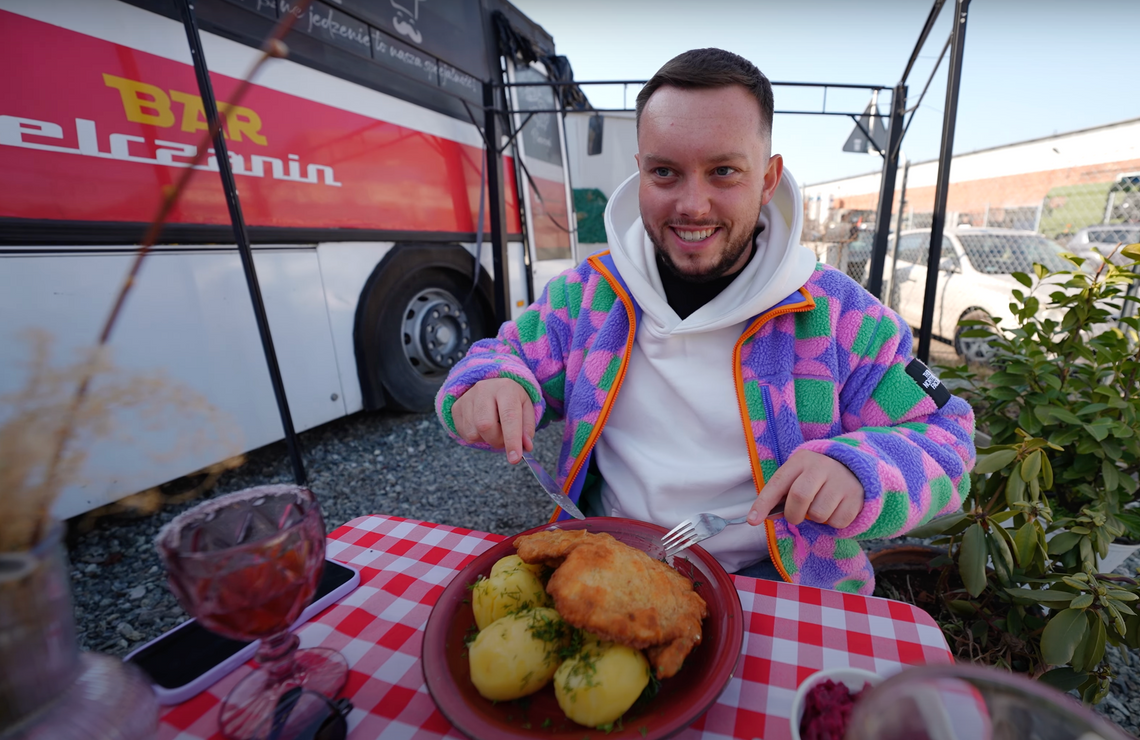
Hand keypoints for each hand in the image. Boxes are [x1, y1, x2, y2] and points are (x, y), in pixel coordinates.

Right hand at [451, 378, 534, 463]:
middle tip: (504, 438)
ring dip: (486, 439)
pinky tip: (482, 427)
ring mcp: (467, 398)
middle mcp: (484, 390)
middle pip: (486, 426)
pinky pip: (464, 434)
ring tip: (494, 428)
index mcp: (506, 388)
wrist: (493, 387)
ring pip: (473, 433)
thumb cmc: (512, 401)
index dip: (512, 440)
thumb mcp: (526, 410)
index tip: (515, 458)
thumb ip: (527, 429)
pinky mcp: (456, 407)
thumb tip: (526, 447)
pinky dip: (476, 437)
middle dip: (497, 440)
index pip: (509, 416)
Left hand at [747, 450, 863, 527]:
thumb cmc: (816, 477)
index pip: (777, 483)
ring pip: (819, 513)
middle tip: (796, 516)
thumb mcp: (797, 476)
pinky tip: (835, 509)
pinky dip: (833, 523)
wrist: (854, 468)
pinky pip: (838, 522)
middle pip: (799, 497)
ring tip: (820, 507)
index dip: (763, 503)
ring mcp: (841, 480)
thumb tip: (760, 517)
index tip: (752, 521)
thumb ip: (781, 494)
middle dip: (793, 514)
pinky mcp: (857, 496)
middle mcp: (822, 466)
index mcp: (801, 460)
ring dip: (816, 519)